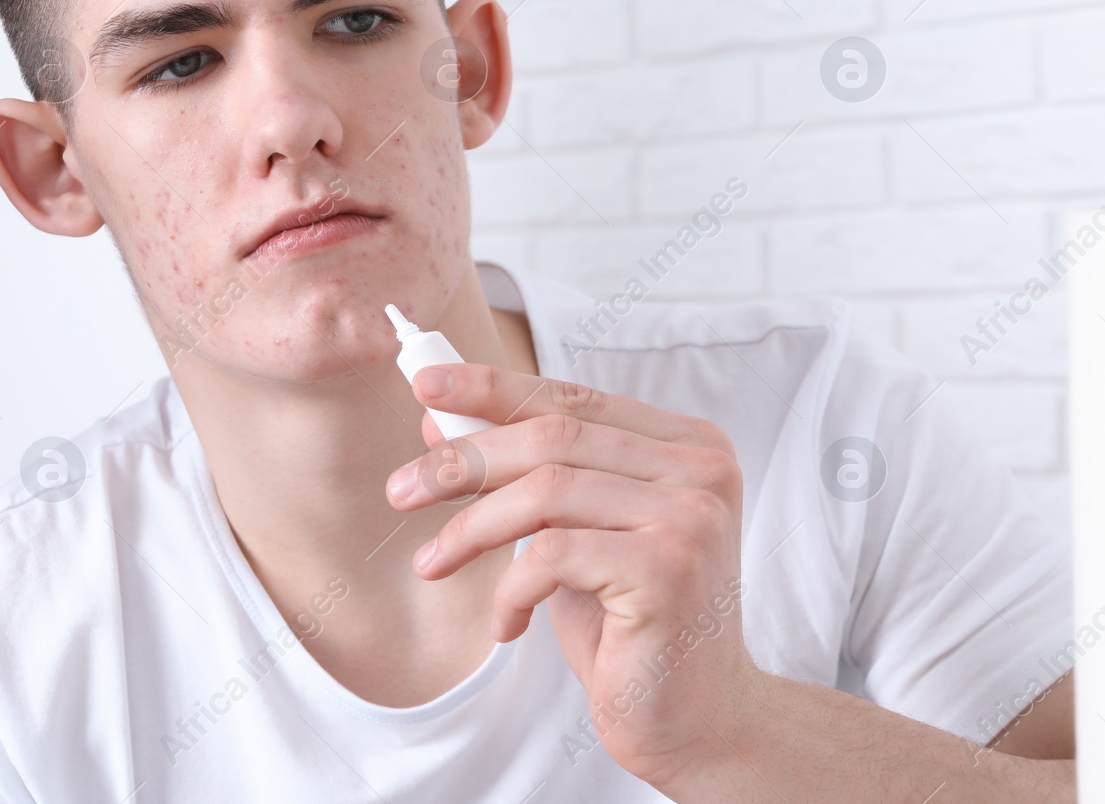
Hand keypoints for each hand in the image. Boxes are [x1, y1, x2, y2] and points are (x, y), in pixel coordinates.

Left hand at [384, 363, 762, 788]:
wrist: (698, 721)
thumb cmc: (633, 629)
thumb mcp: (576, 536)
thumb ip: (531, 476)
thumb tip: (441, 420)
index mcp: (689, 447)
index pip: (576, 401)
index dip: (495, 388)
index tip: (425, 383)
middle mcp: (703, 470)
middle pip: (555, 437)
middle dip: (464, 459)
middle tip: (401, 489)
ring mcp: (692, 517)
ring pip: (546, 490)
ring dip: (471, 527)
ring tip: (432, 562)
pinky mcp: (669, 570)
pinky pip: (553, 555)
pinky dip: (511, 588)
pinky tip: (506, 622)